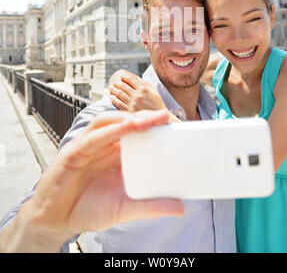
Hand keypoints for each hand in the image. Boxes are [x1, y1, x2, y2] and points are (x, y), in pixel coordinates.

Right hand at [8, 111, 183, 251]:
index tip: (172, 126)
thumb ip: (149, 207)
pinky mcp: (74, 151)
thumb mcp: (124, 208)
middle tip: (163, 116)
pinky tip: (124, 128)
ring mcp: (89, 146)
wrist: (55, 220)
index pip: (136, 134)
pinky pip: (93, 137)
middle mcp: (104, 146)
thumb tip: (181, 208)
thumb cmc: (88, 209)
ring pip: (108, 124)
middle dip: (143, 118)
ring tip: (146, 121)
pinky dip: (109, 130)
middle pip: (124, 124)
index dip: (153, 127)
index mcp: (116, 155)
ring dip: (127, 119)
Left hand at [109, 70, 166, 111]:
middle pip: (123, 86)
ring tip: (110, 87)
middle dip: (117, 83)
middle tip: (114, 82)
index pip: (131, 80)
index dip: (125, 77)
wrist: (159, 119)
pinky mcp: (129, 111)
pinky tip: (112, 97)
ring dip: (113, 89)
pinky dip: (114, 99)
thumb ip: (146, 84)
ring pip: (119, 94)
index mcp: (143, 89)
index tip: (122, 76)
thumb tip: (138, 79)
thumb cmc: (157, 105)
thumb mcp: (154, 92)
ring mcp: (132, 103)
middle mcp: (137, 95)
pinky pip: (119, 103)